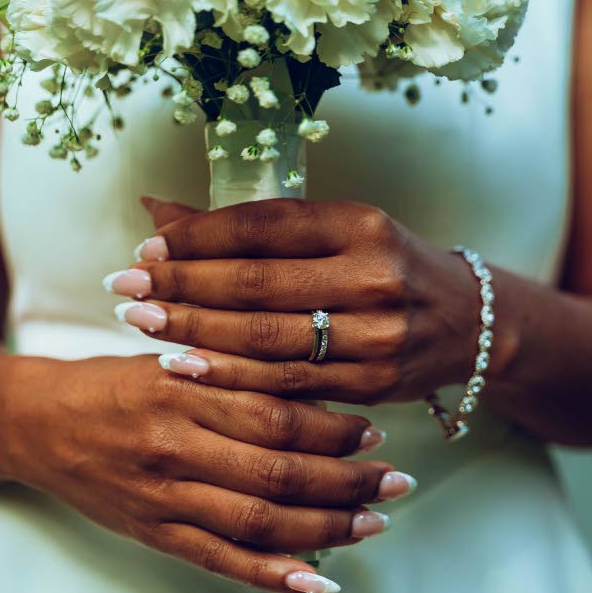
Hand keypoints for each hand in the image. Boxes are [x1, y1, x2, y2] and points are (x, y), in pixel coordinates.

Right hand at [0, 353, 415, 592]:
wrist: (32, 423)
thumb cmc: (110, 382)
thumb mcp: (165, 355)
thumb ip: (230, 369)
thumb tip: (313, 380)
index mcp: (179, 389)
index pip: (273, 414)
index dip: (332, 427)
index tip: (375, 430)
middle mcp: (172, 445)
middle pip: (277, 473)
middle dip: (347, 482)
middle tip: (398, 480)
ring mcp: (161, 496)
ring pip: (257, 522)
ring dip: (326, 528)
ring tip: (375, 524)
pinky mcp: (152, 534)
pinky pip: (220, 562)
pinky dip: (273, 575)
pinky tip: (320, 580)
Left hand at [106, 198, 486, 404]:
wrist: (466, 321)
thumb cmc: (382, 265)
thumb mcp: (331, 230)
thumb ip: (249, 226)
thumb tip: (154, 208)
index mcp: (361, 223)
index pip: (264, 225)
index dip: (199, 237)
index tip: (148, 247)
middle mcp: (373, 275)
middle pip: (257, 284)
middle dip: (182, 285)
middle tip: (125, 287)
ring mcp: (377, 335)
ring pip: (266, 338)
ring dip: (193, 331)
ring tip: (141, 321)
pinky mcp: (372, 384)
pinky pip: (285, 384)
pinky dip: (228, 376)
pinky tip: (183, 365)